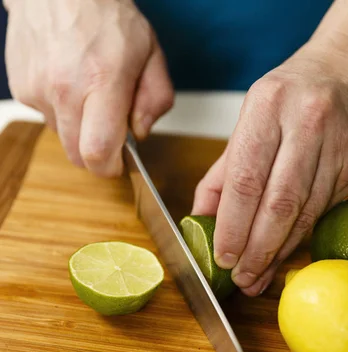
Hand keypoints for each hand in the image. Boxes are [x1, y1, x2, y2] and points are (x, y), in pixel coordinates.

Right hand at [4, 0, 173, 175]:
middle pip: (78, 155)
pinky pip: (48, 117)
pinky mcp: (22, 89)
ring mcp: (38, 90)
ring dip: (80, 129)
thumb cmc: (108, 18)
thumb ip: (156, 98)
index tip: (121, 162)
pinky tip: (72, 84)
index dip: (111, 167)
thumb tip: (141, 132)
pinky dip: (63, 111)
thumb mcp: (151, 53)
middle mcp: (64, 89)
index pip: (98, 150)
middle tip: (112, 128)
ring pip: (62, 137)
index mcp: (102, 81)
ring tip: (91, 95)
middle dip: (98, 153)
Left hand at [192, 40, 347, 295]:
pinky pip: (328, 209)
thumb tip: (202, 219)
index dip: (233, 225)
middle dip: (258, 249)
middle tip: (243, 278)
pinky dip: (304, 234)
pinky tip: (288, 249)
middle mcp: (308, 123)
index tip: (223, 257)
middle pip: (280, 203)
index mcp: (270, 106)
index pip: (245, 178)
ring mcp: (342, 145)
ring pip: (307, 213)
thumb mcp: (253, 116)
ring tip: (260, 274)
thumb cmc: (296, 92)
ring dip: (281, 250)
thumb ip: (225, 169)